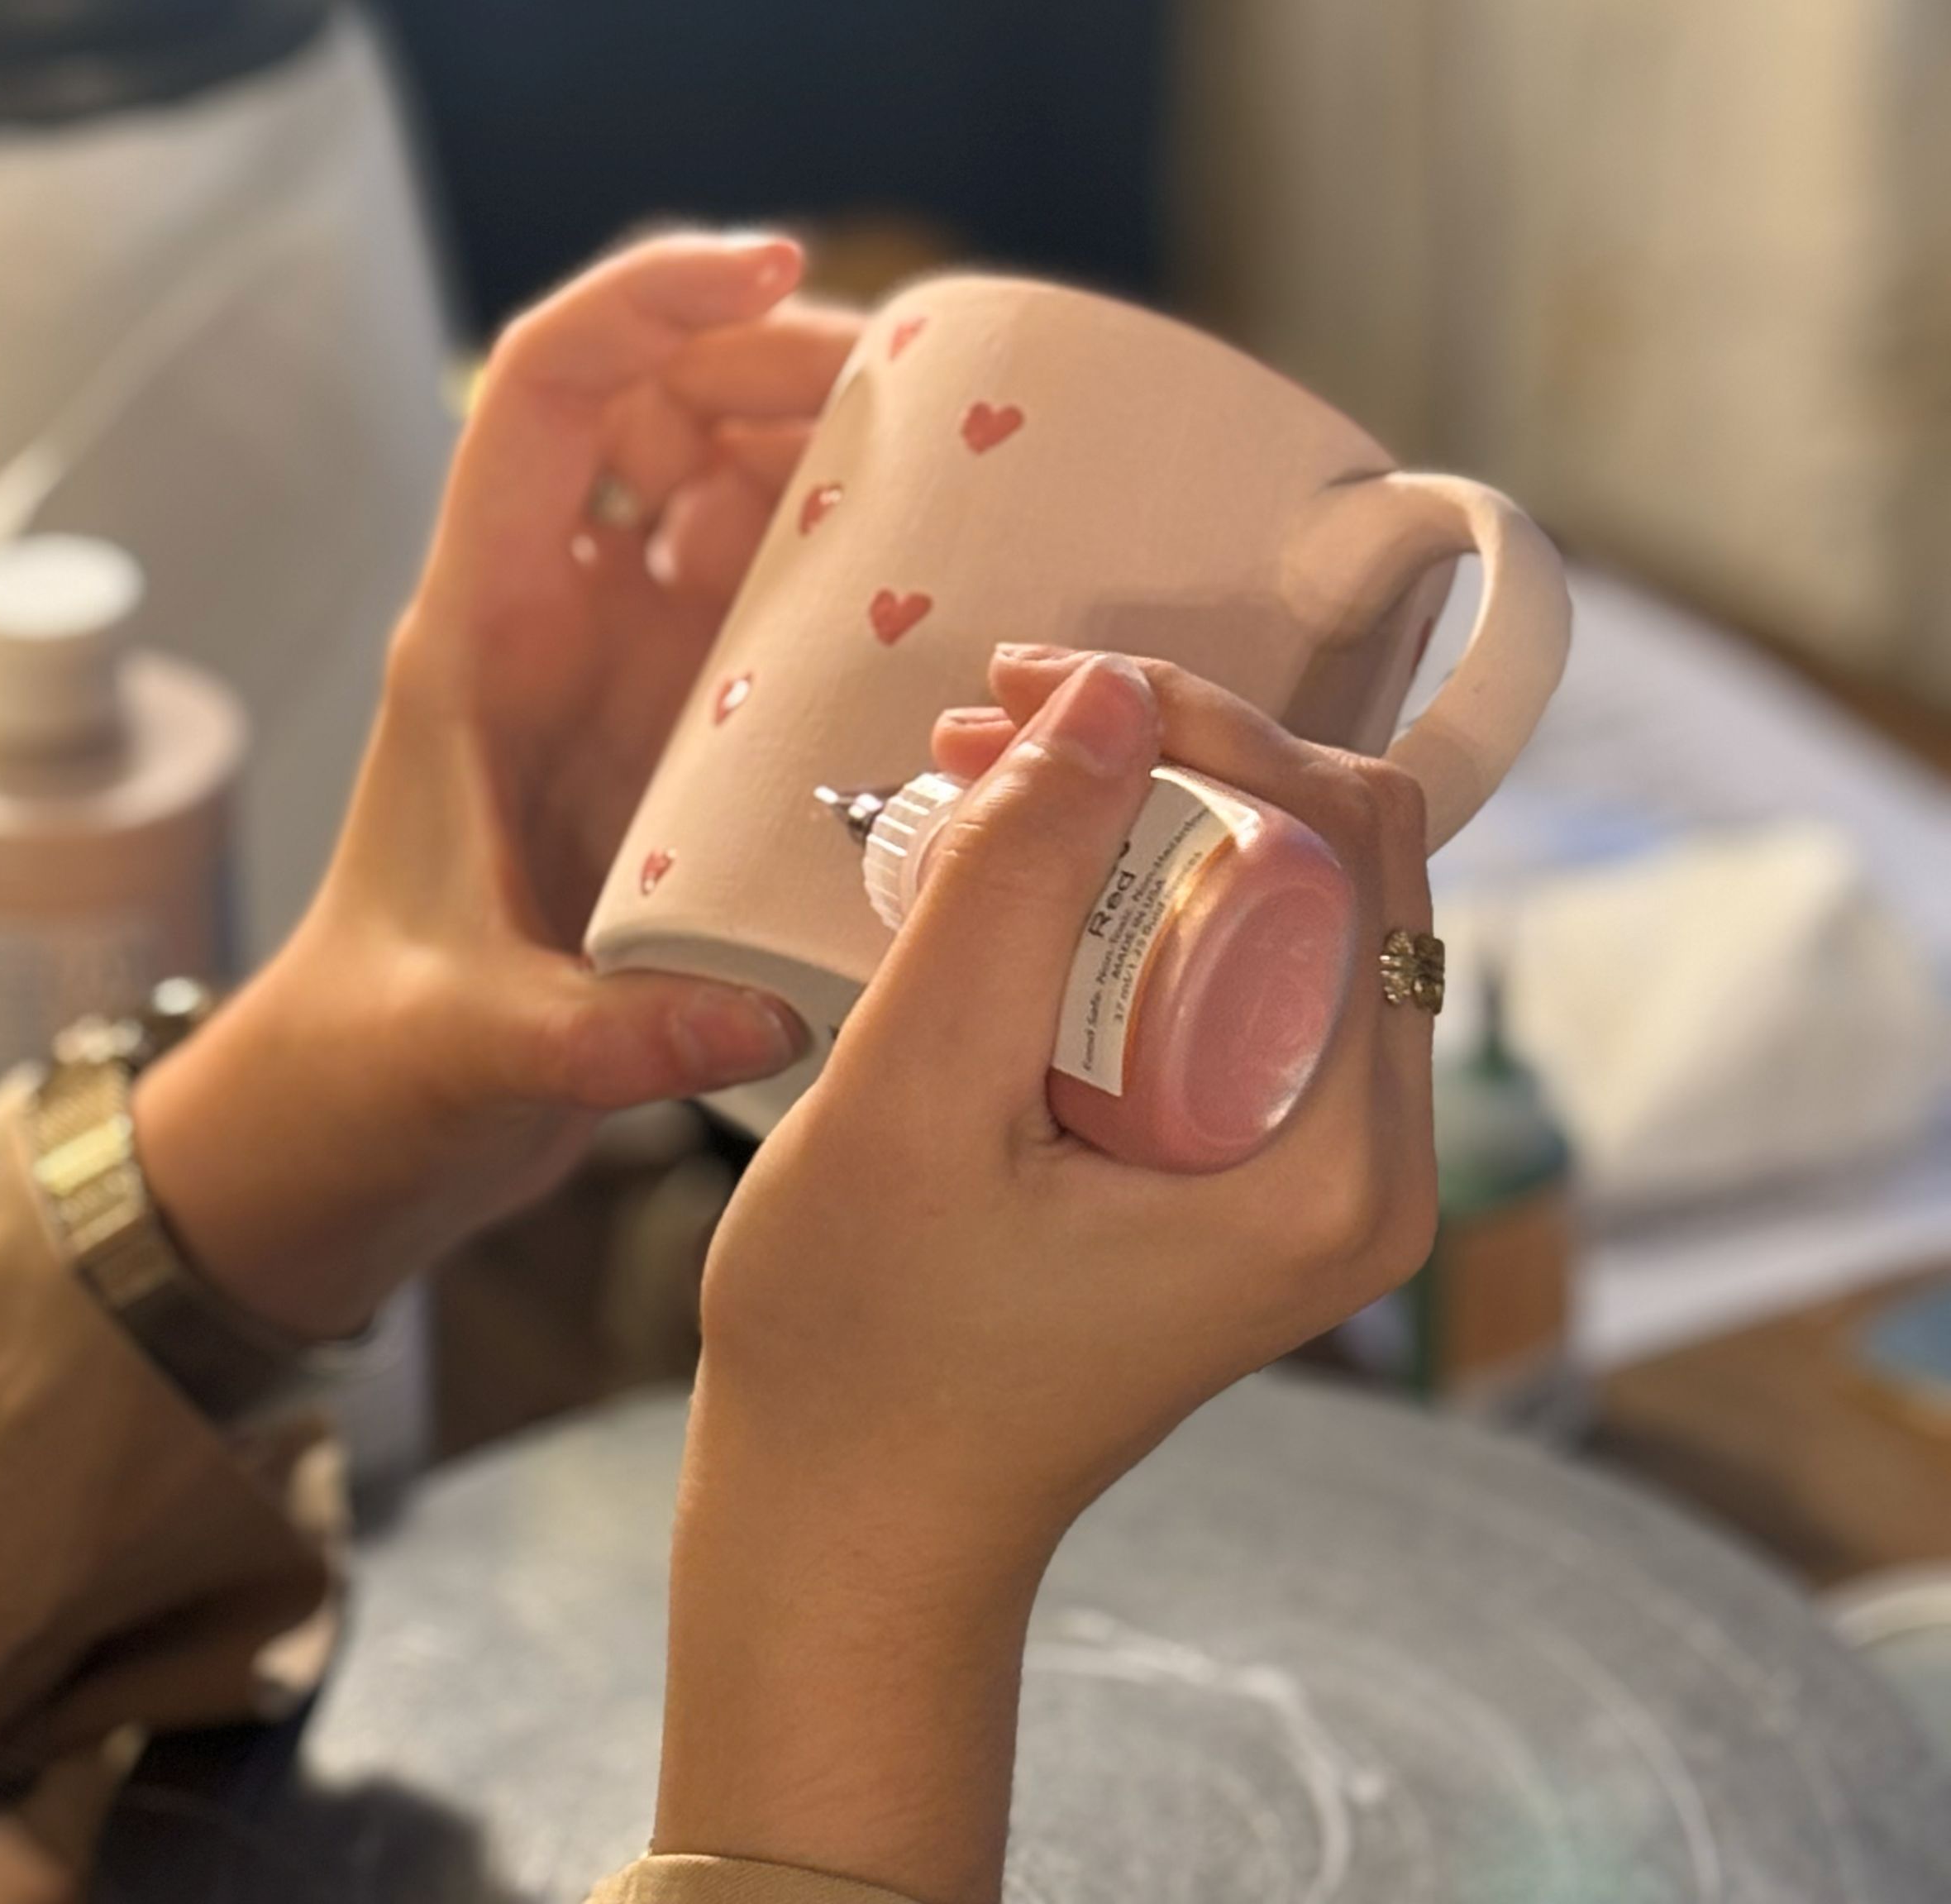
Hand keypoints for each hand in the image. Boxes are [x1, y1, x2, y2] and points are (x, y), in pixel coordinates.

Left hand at [134, 230, 858, 1338]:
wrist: (357, 1121)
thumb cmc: (378, 1061)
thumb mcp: (473, 1050)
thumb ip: (596, 1040)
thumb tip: (760, 1022)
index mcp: (477, 628)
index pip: (544, 391)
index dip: (650, 300)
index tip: (777, 264)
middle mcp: (546, 608)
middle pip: (652, 396)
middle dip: (774, 355)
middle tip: (921, 391)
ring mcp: (612, 653)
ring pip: (713, 469)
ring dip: (818, 436)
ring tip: (954, 456)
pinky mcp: (672, 713)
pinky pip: (760, 577)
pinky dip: (841, 545)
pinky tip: (938, 575)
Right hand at [657, 652, 1436, 1903]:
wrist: (853, 1530)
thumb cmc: (868, 1351)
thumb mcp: (914, 1095)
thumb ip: (1013, 885)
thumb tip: (1108, 691)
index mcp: (1337, 1165)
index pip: (1351, 845)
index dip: (1210, 728)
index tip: (1044, 693)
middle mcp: (1367, 1163)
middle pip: (1333, 857)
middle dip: (1171, 755)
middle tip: (993, 722)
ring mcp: (1312, 1167)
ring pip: (1280, 898)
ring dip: (1141, 812)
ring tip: (975, 771)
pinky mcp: (1247, 1165)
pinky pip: (1230, 968)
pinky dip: (1127, 891)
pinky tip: (1000, 866)